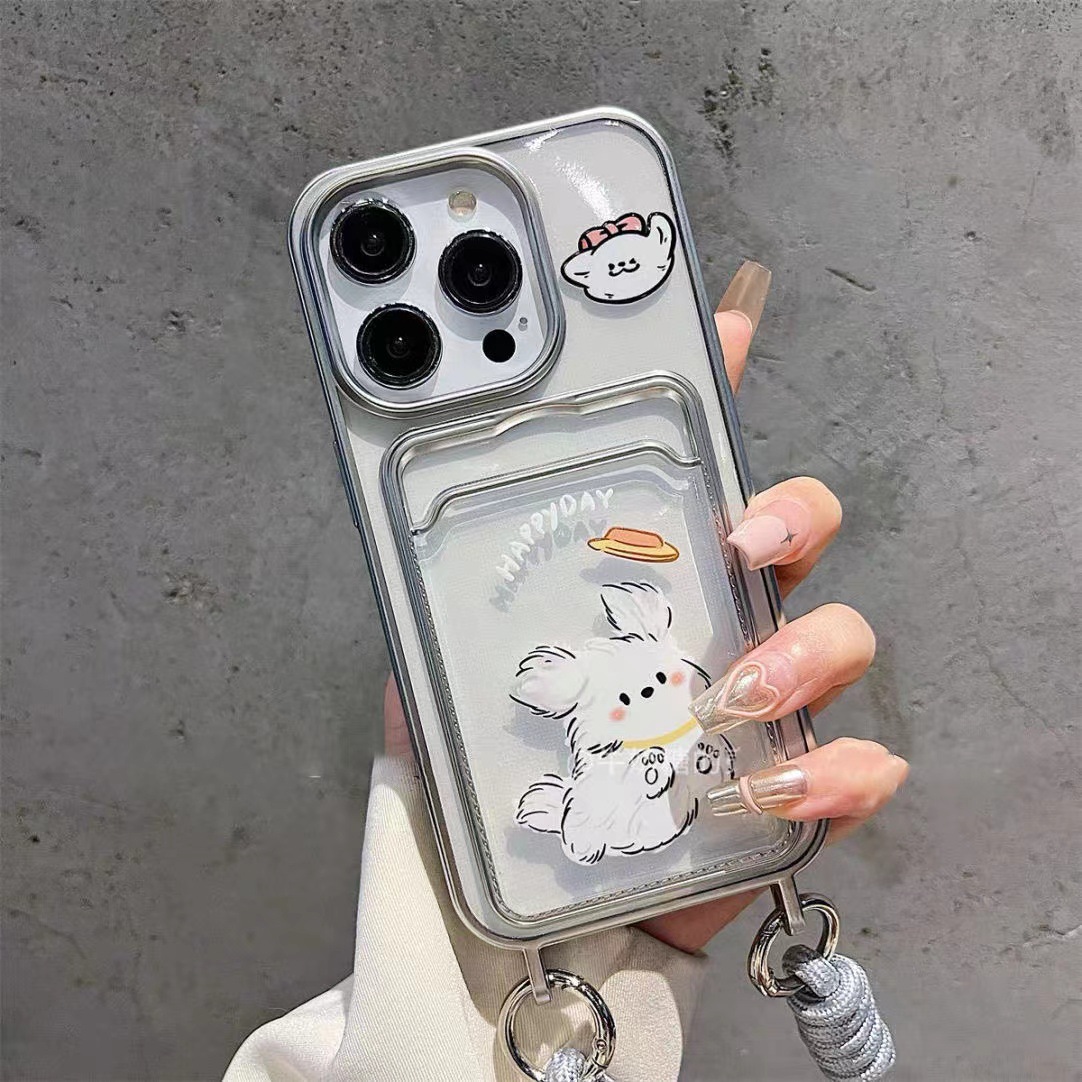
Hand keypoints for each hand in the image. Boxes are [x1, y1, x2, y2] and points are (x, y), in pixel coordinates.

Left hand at [381, 262, 908, 953]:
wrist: (520, 939)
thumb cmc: (483, 804)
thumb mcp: (435, 686)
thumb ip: (428, 604)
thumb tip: (394, 508)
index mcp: (629, 585)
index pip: (682, 466)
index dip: (713, 387)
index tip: (723, 322)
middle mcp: (704, 628)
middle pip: (793, 530)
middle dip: (789, 510)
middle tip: (740, 531)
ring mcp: (754, 709)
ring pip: (836, 634)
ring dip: (804, 647)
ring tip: (731, 691)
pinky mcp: (785, 797)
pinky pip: (856, 767)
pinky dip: (838, 773)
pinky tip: (778, 788)